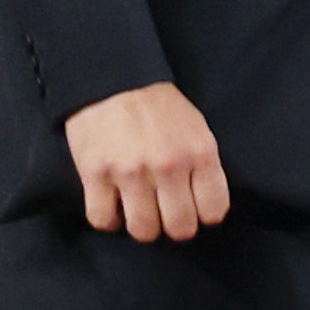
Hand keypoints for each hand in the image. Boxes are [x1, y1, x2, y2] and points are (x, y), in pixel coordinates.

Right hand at [64, 82, 230, 242]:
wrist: (114, 79)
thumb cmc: (159, 106)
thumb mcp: (197, 129)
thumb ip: (203, 165)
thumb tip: (205, 205)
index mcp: (200, 153)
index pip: (214, 211)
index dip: (203, 216)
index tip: (193, 210)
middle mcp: (168, 166)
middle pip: (179, 228)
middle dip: (174, 227)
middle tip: (165, 216)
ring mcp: (130, 172)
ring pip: (143, 230)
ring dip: (142, 226)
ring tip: (138, 212)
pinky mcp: (95, 174)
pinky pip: (103, 219)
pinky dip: (108, 220)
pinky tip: (112, 207)